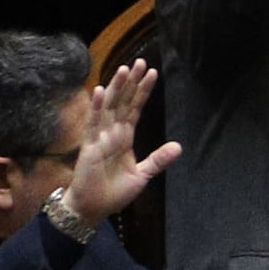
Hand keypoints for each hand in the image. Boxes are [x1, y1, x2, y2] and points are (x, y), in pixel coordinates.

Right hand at [69, 54, 181, 220]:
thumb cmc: (113, 192)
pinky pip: (93, 123)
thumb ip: (158, 160)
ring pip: (109, 107)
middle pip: (122, 102)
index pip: (135, 108)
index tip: (152, 73)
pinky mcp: (89, 145)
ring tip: (124, 70)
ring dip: (116, 89)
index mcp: (124, 137)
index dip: (143, 91)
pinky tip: (99, 91)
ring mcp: (100, 136)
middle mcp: (112, 132)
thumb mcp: (142, 175)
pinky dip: (95, 107)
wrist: (93, 208)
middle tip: (141, 62)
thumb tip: (179, 146)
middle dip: (131, 82)